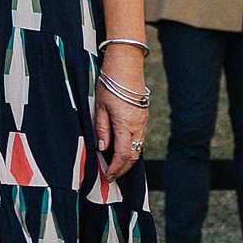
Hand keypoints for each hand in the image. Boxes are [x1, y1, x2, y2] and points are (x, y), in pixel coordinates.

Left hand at [93, 42, 148, 172]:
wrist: (127, 64)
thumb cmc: (110, 84)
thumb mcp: (99, 107)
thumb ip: (102, 129)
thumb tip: (102, 148)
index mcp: (126, 124)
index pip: (123, 155)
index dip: (115, 168)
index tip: (107, 177)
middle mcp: (138, 125)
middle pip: (133, 155)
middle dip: (122, 169)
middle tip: (111, 177)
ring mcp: (143, 121)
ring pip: (138, 148)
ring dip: (128, 160)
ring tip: (115, 167)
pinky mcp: (143, 116)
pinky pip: (139, 138)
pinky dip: (131, 148)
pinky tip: (122, 150)